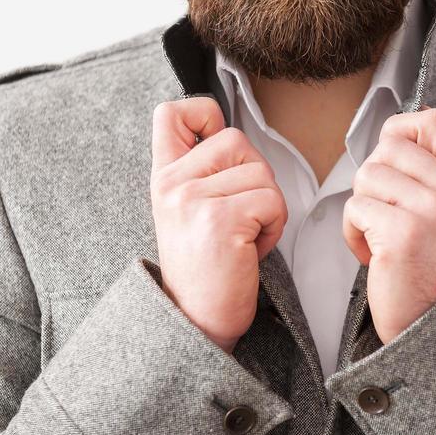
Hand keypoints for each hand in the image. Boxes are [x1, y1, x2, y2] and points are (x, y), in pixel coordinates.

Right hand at [150, 97, 287, 354]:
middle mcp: (171, 183)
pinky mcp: (219, 220)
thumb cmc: (204, 266)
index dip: (204, 114)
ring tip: (243, 236)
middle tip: (239, 216)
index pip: (170, 112)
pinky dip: (272, 227)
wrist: (196, 321)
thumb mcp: (185, 209)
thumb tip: (222, 127)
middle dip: (255, 176)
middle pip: (237, 140)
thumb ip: (199, 169)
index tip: (215, 144)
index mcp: (163, 176)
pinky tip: (249, 249)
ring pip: (261, 172)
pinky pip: (271, 200)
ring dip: (267, 206)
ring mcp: (193, 199)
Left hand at [342, 105, 435, 344]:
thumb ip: (428, 171)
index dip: (401, 129)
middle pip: (387, 148)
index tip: (393, 156)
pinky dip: (353, 232)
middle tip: (385, 212)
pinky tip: (373, 254)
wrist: (435, 324)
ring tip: (380, 236)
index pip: (433, 121)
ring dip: (362, 208)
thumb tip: (389, 135)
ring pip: (367, 176)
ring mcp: (431, 211)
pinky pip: (355, 208)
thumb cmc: (430, 265)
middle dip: (373, 179)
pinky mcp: (403, 234)